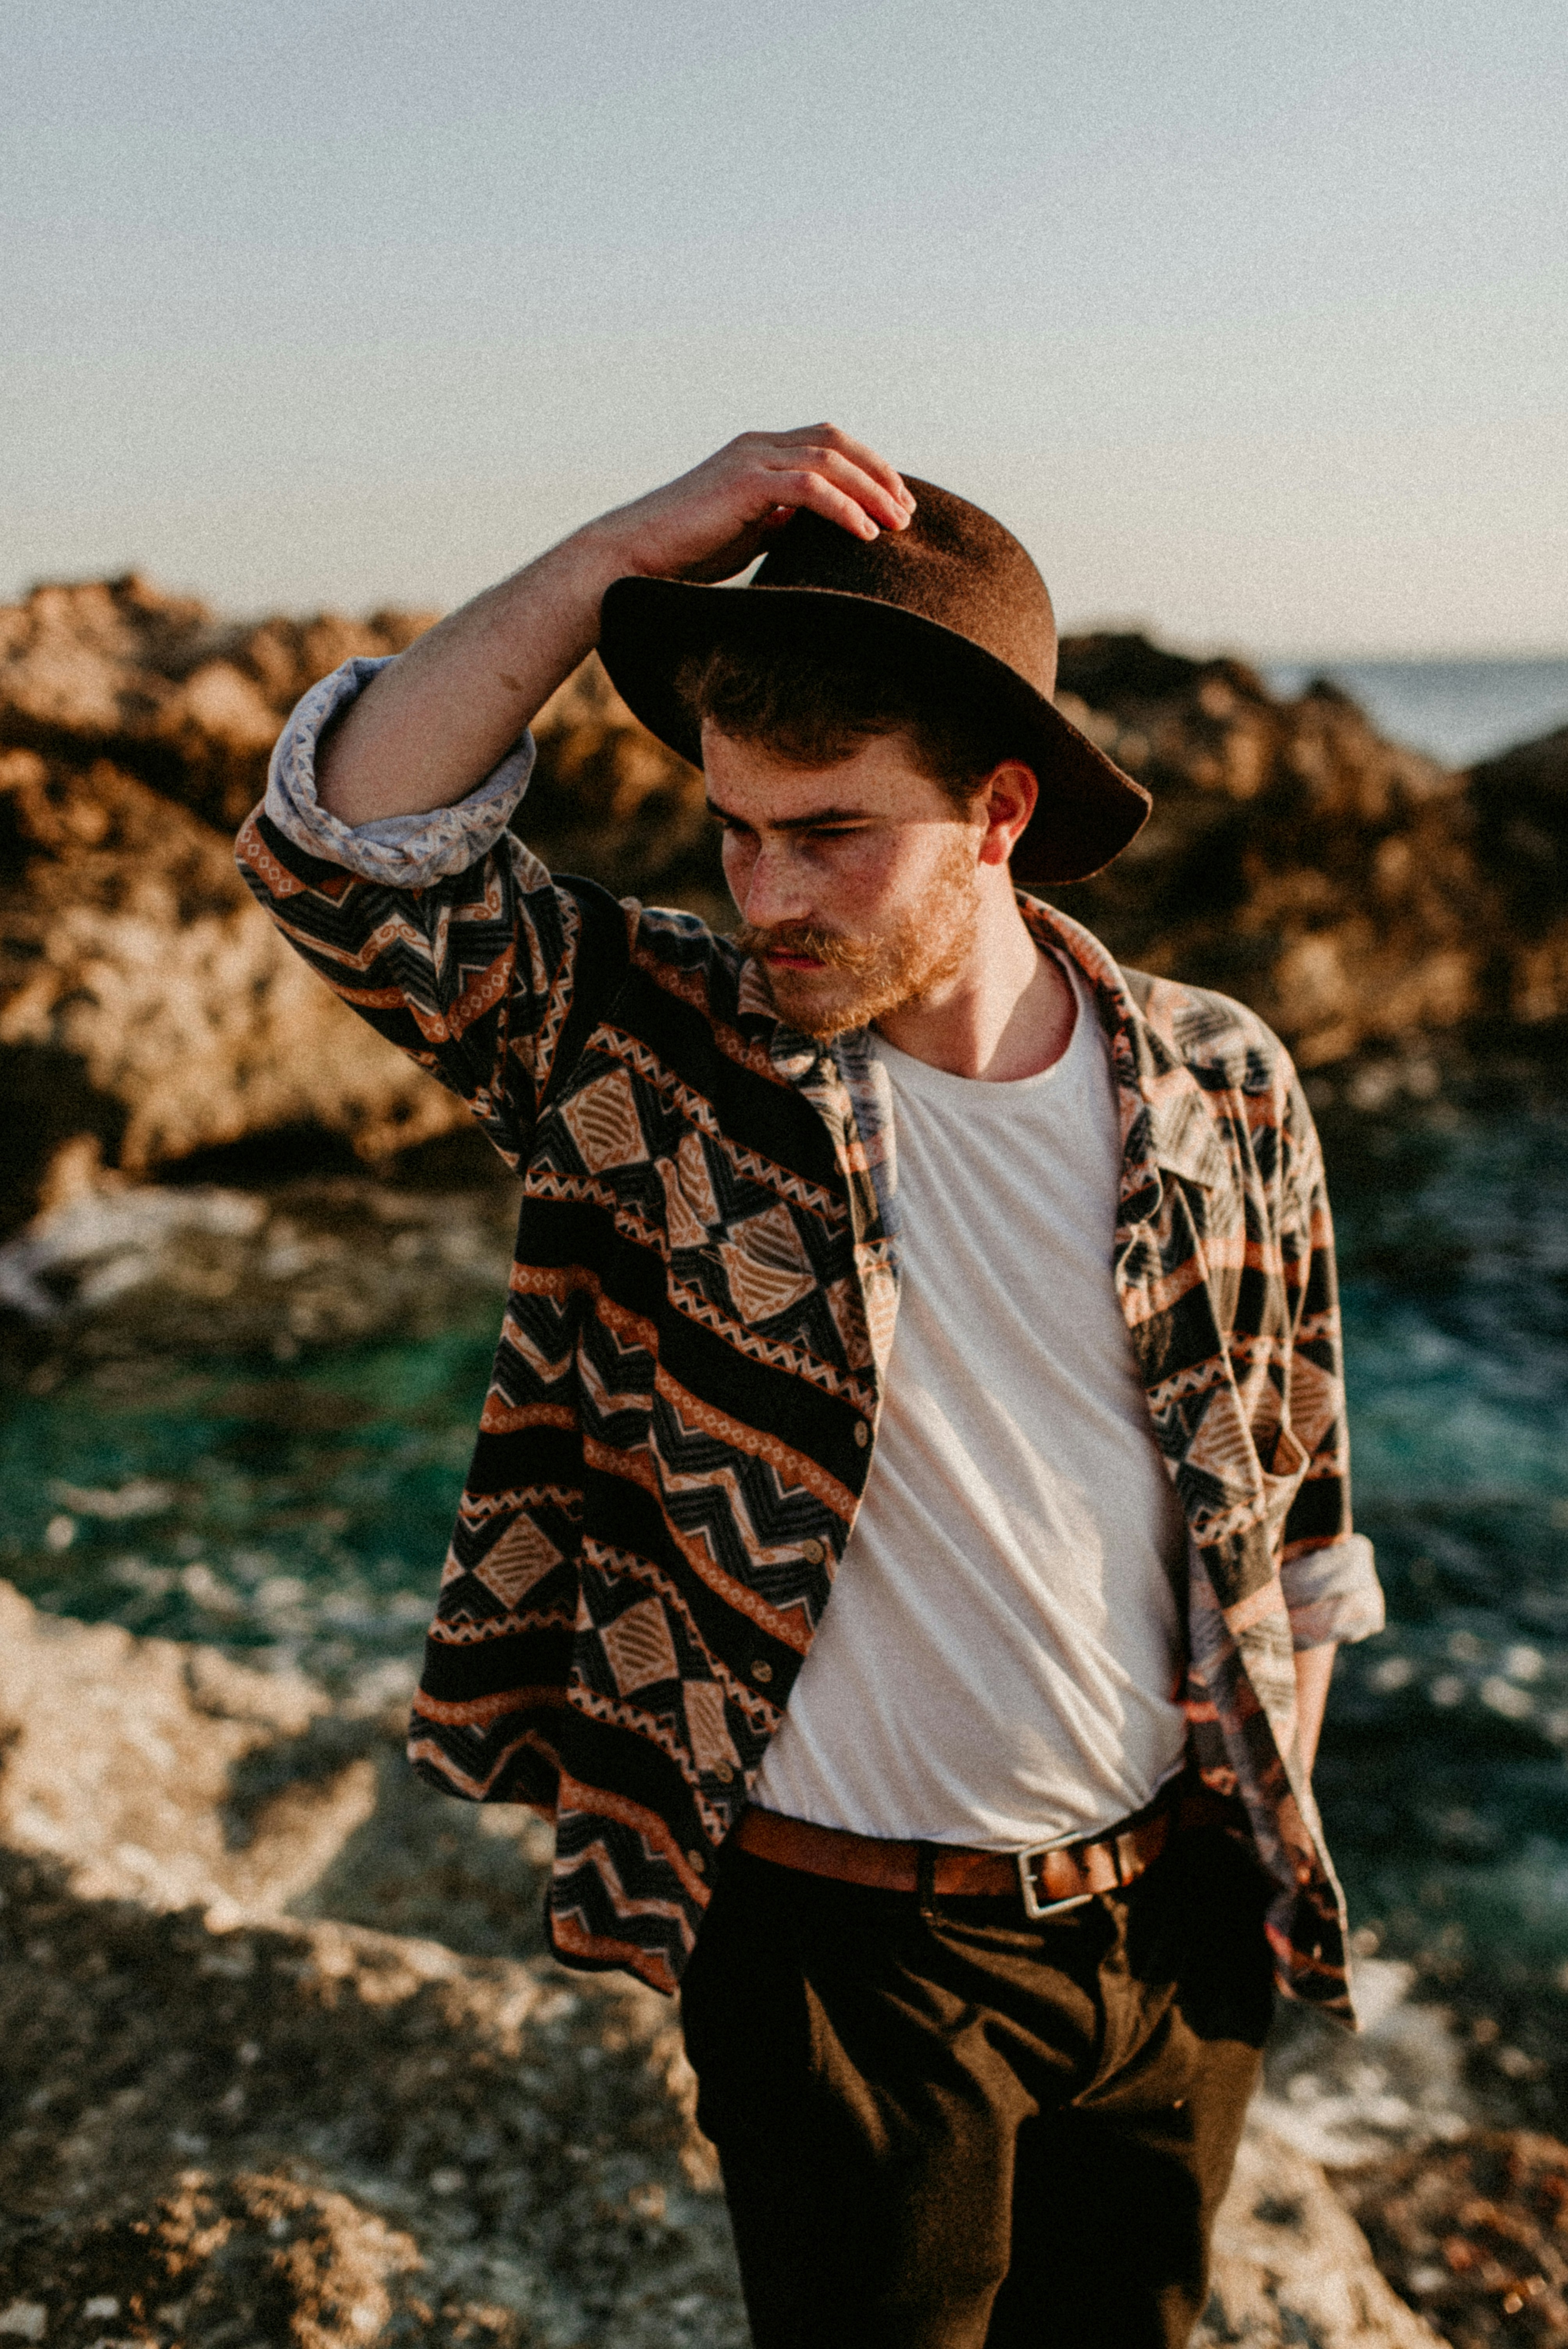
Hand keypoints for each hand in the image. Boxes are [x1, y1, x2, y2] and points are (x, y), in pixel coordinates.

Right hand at [584, 423, 914, 584]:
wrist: (635, 556)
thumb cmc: (688, 551)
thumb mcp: (749, 531)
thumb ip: (782, 519)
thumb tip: (815, 529)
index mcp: (760, 452)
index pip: (827, 444)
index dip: (869, 468)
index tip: (897, 503)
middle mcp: (758, 445)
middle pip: (837, 443)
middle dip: (880, 474)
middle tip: (909, 512)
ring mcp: (750, 459)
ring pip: (829, 461)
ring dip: (871, 491)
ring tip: (898, 524)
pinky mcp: (744, 482)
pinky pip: (809, 488)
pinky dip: (844, 508)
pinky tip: (865, 533)